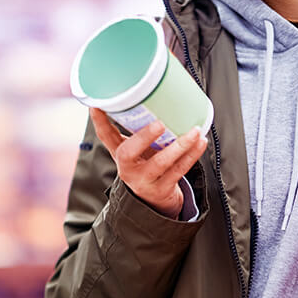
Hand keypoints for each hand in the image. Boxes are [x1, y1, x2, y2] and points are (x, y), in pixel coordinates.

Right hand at [89, 108, 206, 218]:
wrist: (155, 201)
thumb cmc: (147, 166)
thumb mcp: (138, 151)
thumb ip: (140, 130)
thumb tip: (153, 96)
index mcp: (120, 154)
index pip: (105, 136)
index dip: (99, 121)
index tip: (96, 106)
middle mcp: (128, 168)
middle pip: (128, 153)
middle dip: (143, 137)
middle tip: (159, 123)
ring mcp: (144, 180)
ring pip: (161, 163)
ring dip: (179, 146)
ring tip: (194, 131)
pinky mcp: (162, 188)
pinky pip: (179, 170)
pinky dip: (192, 155)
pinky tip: (200, 142)